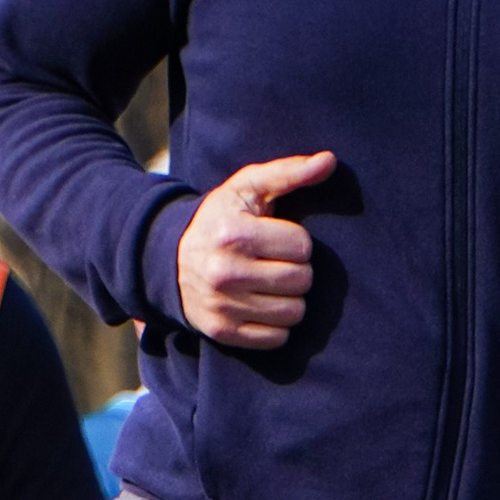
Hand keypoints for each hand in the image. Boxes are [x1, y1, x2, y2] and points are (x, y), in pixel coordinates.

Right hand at [174, 151, 337, 343]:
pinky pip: (276, 338)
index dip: (297, 241)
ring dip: (291, 299)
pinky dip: (277, 325)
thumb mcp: (247, 187)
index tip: (279, 239)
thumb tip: (329, 160)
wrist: (169, 258)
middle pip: (300, 280)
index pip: (302, 246)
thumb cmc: (222, 218)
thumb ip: (289, 172)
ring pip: (293, 312)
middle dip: (297, 270)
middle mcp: (224, 271)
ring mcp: (222, 305)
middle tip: (278, 262)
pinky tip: (263, 305)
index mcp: (233, 233)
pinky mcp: (222, 332)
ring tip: (272, 284)